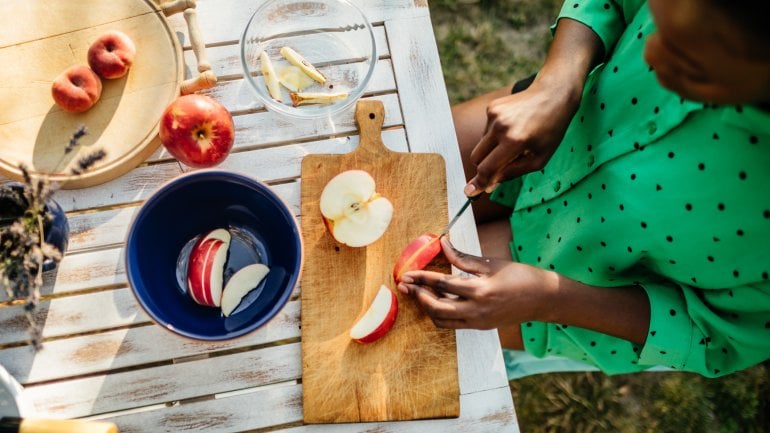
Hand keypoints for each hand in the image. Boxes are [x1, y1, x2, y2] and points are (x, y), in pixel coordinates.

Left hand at [396, 237, 556, 328]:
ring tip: (421, 291)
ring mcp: (478, 322)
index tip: (407, 273)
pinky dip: (441, 313)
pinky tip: (439, 298)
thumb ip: (463, 257)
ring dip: (427, 306)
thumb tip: (443, 243)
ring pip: (441, 320)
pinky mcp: (480, 327)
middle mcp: (476, 311)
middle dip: (418, 296)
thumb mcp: (491, 263)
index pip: (442, 283)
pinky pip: (452, 324)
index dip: (421, 277)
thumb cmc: (521, 277)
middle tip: (407, 284)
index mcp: (480, 291)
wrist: (543, 299)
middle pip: (436, 307)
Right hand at [464, 79, 579, 196]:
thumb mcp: (540, 159)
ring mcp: (493, 115)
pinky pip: (486, 131)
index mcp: (515, 141)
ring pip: (481, 144)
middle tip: (495, 171)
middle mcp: (500, 127)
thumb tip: (490, 184)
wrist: (553, 95)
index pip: (487, 168)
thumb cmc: (550, 130)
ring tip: (515, 140)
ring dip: (493, 149)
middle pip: (476, 157)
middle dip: (483, 167)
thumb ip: (513, 173)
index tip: (470, 192)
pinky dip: (495, 135)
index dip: (479, 183)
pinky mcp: (491, 107)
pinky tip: (513, 128)